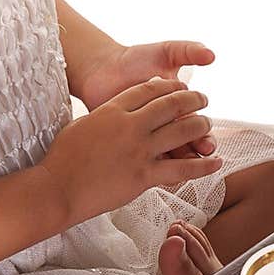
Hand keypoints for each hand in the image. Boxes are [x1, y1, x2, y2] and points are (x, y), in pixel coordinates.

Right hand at [41, 77, 221, 222]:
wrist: (57, 188)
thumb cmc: (62, 159)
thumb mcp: (81, 125)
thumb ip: (103, 118)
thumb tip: (113, 117)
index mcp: (112, 110)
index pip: (148, 90)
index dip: (168, 86)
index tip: (179, 86)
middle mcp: (129, 126)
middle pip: (170, 104)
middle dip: (191, 99)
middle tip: (202, 98)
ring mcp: (139, 151)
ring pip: (181, 131)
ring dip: (200, 125)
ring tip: (209, 124)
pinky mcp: (144, 176)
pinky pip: (182, 169)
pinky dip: (202, 165)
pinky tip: (216, 161)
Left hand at [80, 41, 217, 160]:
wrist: (101, 67)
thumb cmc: (135, 59)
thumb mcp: (164, 52)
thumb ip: (189, 51)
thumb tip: (211, 55)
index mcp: (179, 108)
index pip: (198, 128)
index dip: (205, 136)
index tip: (207, 139)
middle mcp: (165, 125)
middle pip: (186, 146)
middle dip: (195, 150)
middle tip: (199, 152)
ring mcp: (146, 136)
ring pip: (166, 156)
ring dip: (175, 161)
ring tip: (179, 163)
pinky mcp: (127, 142)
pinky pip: (141, 159)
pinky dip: (149, 163)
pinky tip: (152, 168)